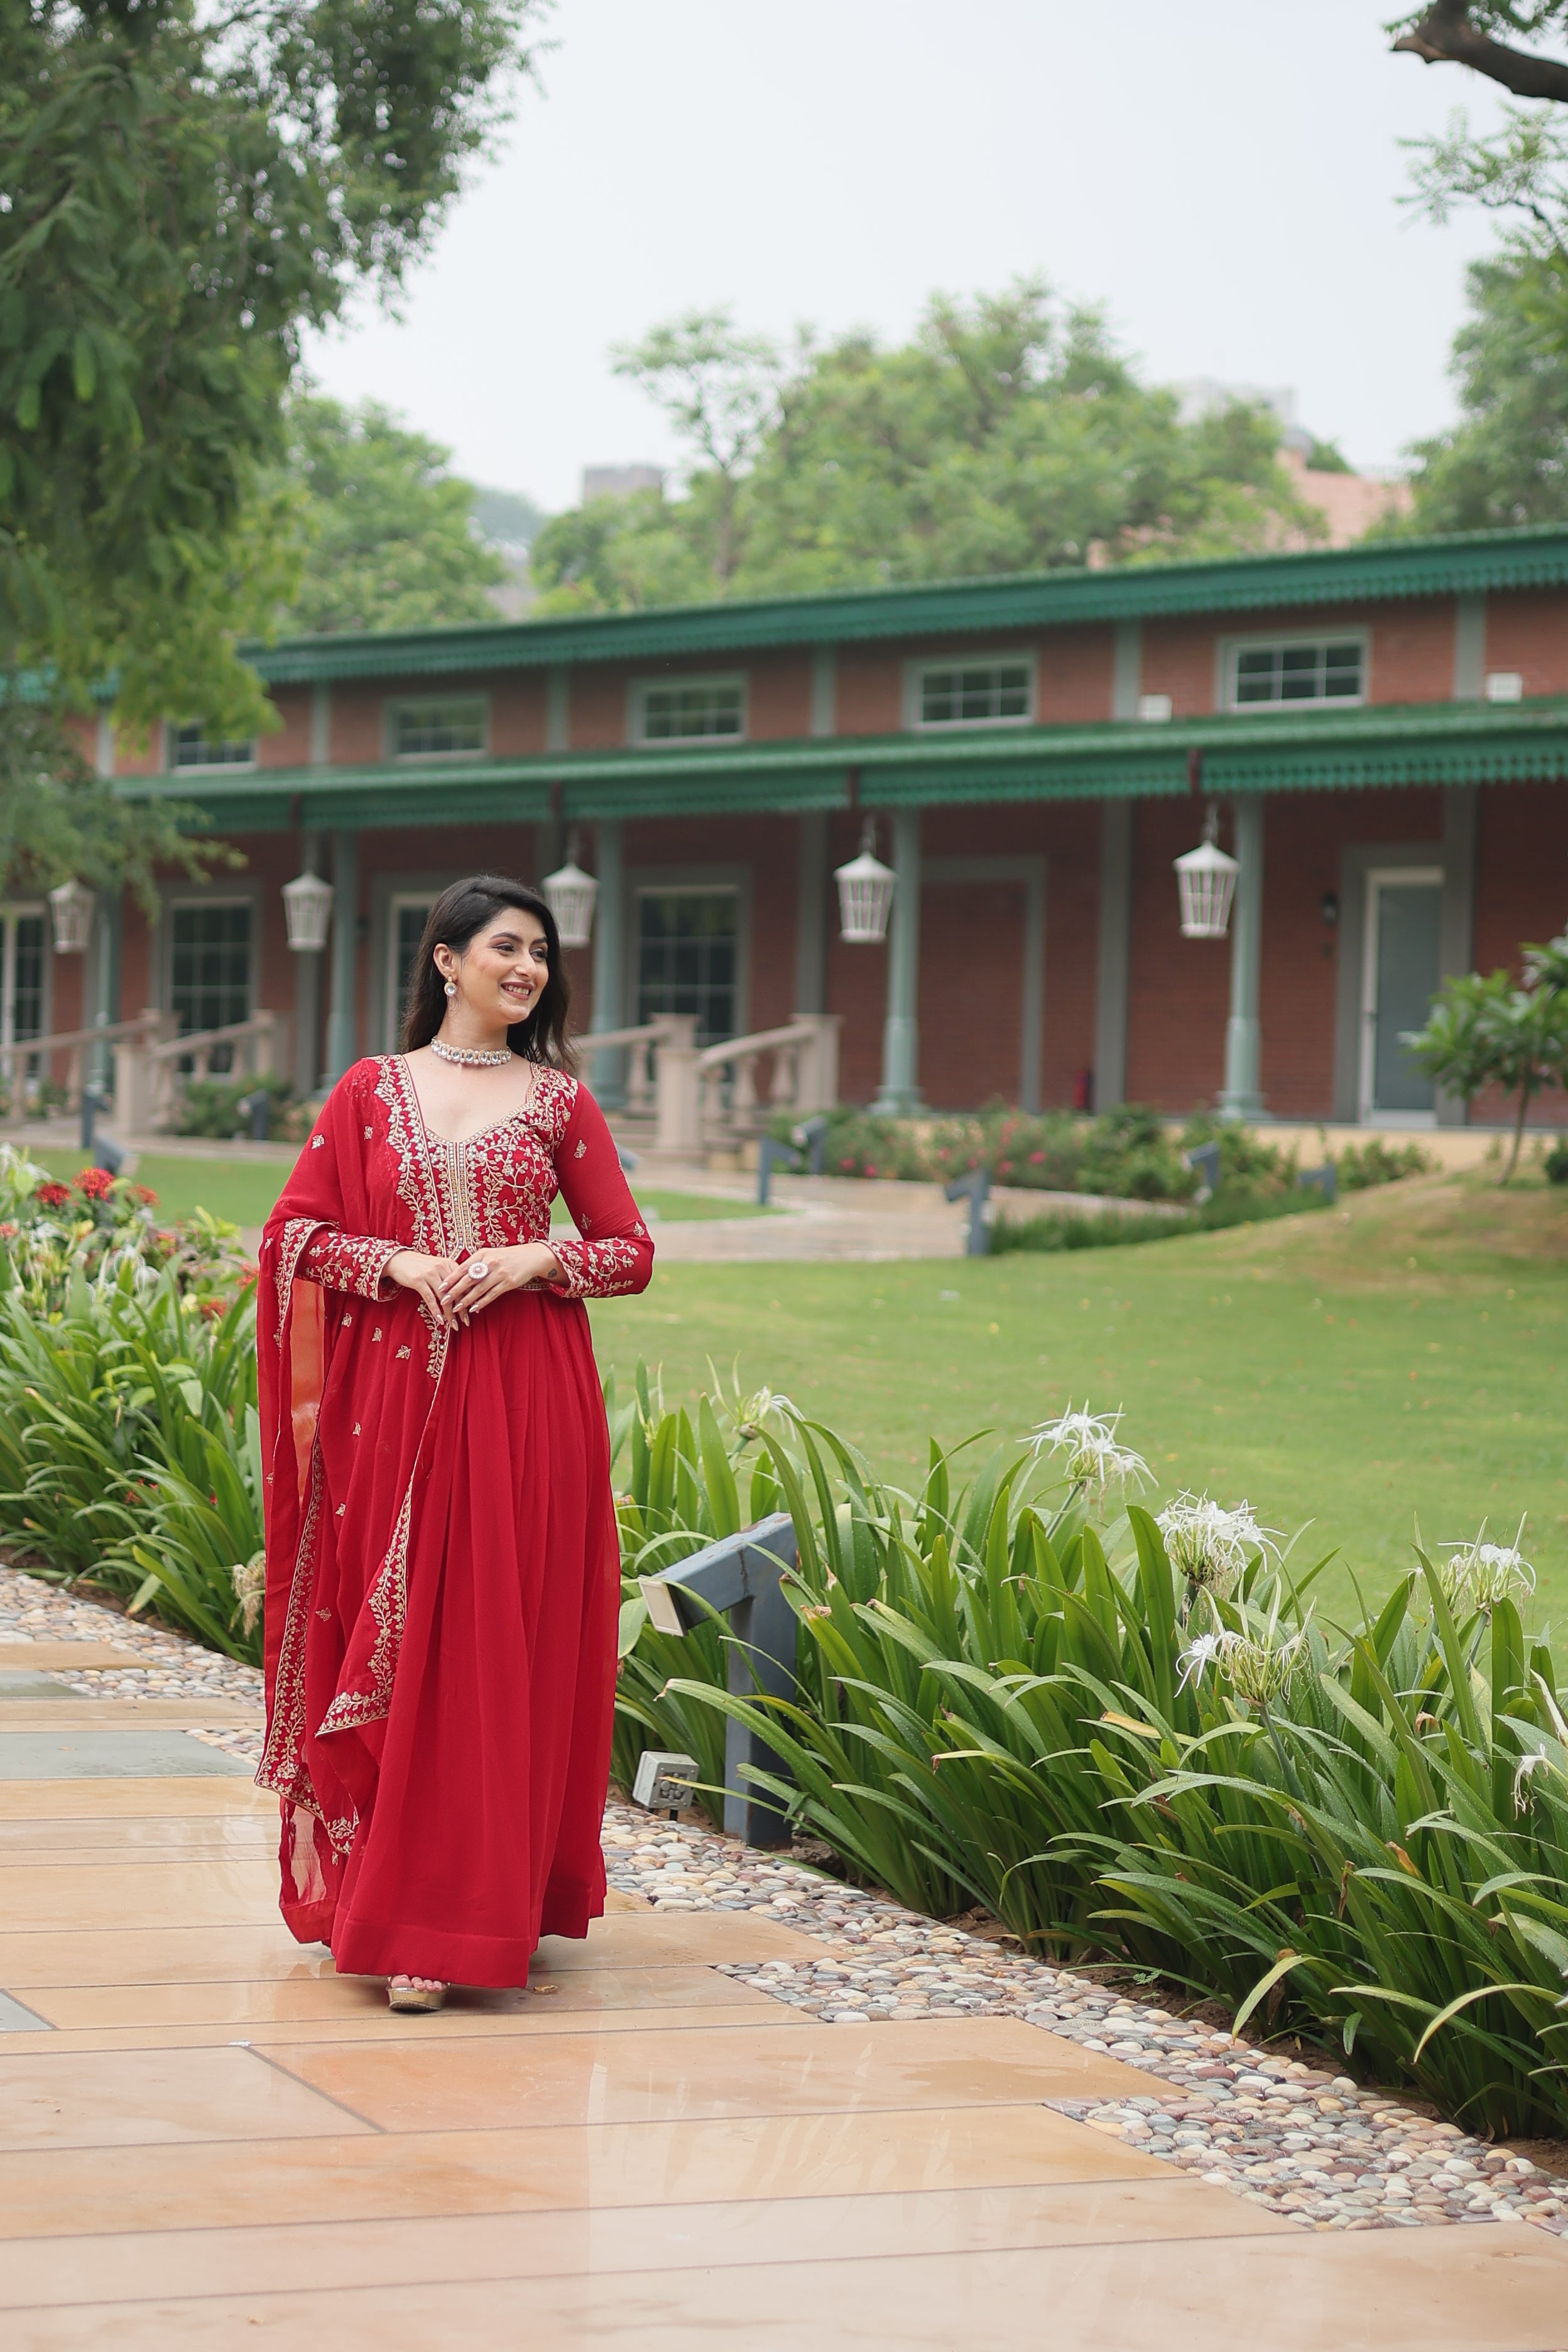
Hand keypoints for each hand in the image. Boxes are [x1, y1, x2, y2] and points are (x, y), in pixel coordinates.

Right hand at [384, 1248, 468, 1327]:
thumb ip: (450, 1276)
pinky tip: (440, 1320)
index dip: (470, 1297)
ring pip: (444, 1297)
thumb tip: (464, 1293)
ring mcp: (430, 1274)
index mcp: (449, 1263)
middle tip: (467, 1321)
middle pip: (456, 1291)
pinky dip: (436, 1311)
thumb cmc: (420, 1266)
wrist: (398, 1260)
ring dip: (450, 1313)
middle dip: (462, 1309)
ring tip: (454, 1325)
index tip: (475, 1309)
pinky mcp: (418, 1280)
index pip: (464, 1283)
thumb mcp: (438, 1267)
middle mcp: (441, 1267)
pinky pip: (430, 1299)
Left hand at [435, 1241, 563, 1323]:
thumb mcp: (489, 1255)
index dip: (451, 1279)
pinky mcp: (508, 1283)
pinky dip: (481, 1303)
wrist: (530, 1257)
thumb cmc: (506, 1257)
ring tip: (456, 1308)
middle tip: (444, 1300)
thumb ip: (474, 1263)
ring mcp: (499, 1273)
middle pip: (468, 1279)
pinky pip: (491, 1295)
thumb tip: (456, 1275)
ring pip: (479, 1289)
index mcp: (482, 1254)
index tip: (440, 1287)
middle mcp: (490, 1263)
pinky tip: (473, 1309)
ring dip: (466, 1300)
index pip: (462, 1268)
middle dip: (455, 1291)